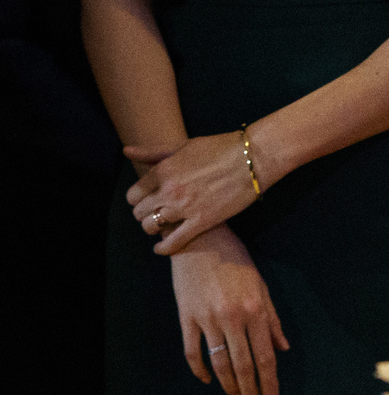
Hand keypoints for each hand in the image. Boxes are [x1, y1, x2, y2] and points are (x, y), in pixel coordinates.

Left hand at [126, 131, 268, 255]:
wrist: (254, 157)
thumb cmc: (220, 148)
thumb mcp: (184, 145)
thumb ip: (152, 151)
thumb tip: (126, 150)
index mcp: (163, 170)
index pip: (133, 195)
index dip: (137, 199)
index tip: (146, 200)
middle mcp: (169, 190)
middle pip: (140, 212)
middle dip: (144, 213)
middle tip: (155, 212)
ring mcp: (185, 207)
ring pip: (151, 227)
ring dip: (153, 228)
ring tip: (161, 225)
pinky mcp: (202, 221)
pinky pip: (173, 242)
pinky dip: (163, 248)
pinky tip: (162, 248)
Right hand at [171, 225, 289, 394]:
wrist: (202, 242)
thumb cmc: (237, 262)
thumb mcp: (261, 286)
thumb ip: (273, 319)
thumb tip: (283, 348)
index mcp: (255, 310)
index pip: (265, 354)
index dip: (269, 379)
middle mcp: (233, 318)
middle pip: (243, 363)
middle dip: (250, 387)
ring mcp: (207, 319)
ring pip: (218, 362)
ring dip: (228, 383)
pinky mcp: (187, 318)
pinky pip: (192, 352)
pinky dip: (200, 370)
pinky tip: (208, 379)